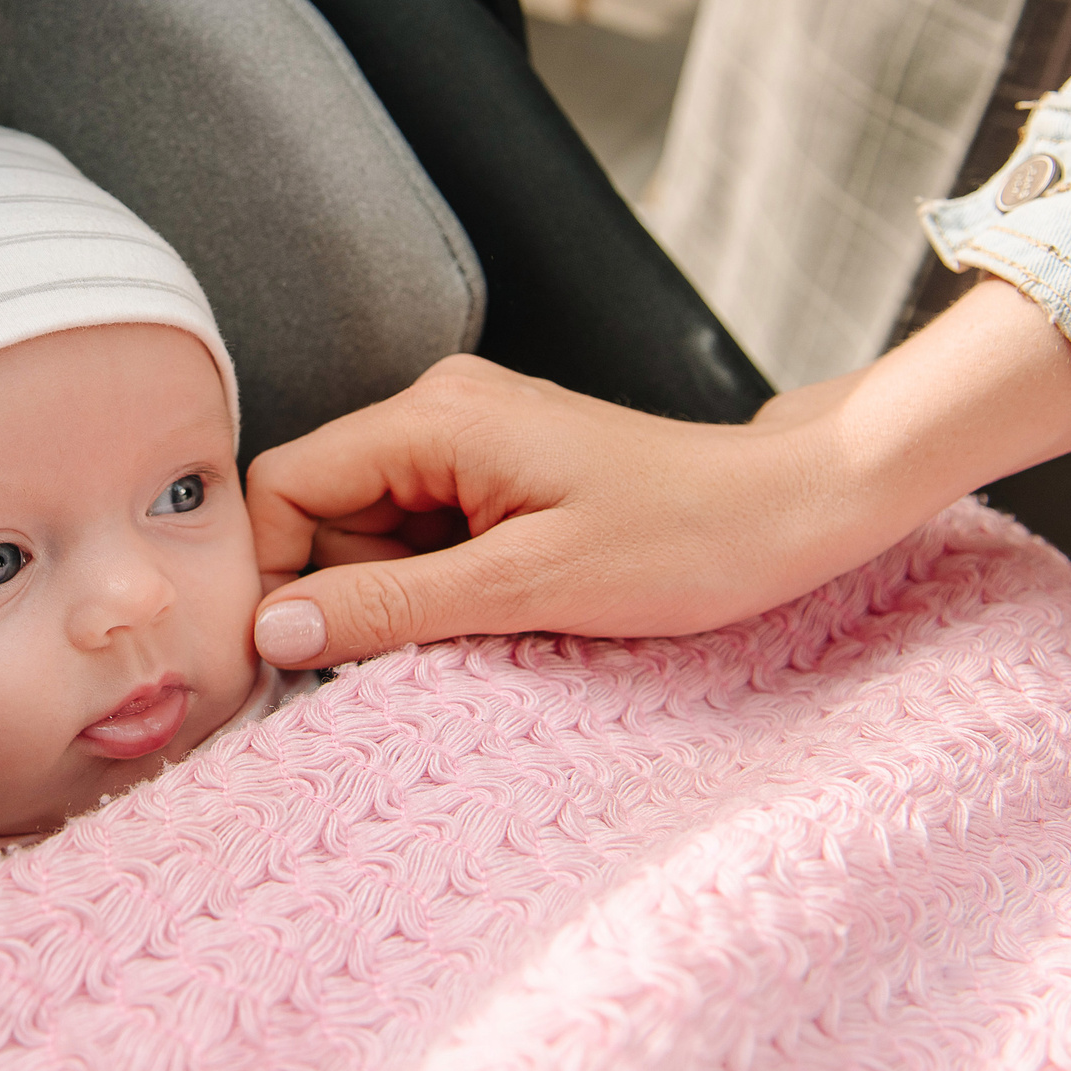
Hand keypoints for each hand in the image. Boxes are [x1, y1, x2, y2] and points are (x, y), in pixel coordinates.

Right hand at [244, 281, 1070, 661]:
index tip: (298, 657)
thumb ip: (390, 606)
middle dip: (344, 592)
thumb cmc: (687, 538)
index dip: (272, 574)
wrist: (798, 511)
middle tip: (418, 652)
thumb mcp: (528, 587)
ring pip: (368, 534)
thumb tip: (273, 631)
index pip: (283, 486)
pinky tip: (499, 608)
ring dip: (398, 597)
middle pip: (319, 514)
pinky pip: (421, 538)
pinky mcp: (497, 475)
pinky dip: (438, 587)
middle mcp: (436, 413)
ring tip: (487, 621)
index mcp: (432, 418)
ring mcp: (467, 443)